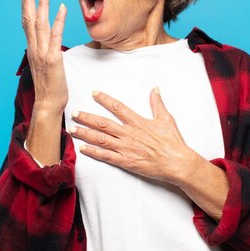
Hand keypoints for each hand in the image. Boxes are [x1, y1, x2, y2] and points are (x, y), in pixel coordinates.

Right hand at [21, 0, 67, 116]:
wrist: (47, 104)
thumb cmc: (49, 87)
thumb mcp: (45, 66)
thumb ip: (44, 52)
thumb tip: (48, 44)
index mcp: (33, 49)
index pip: (26, 23)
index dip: (24, 6)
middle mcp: (35, 49)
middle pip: (29, 19)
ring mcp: (43, 53)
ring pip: (40, 24)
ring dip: (42, 5)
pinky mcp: (53, 59)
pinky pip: (56, 36)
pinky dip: (58, 21)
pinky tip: (62, 8)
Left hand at [70, 88, 197, 183]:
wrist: (177, 162)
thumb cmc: (173, 141)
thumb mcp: (166, 119)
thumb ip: (157, 103)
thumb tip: (155, 89)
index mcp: (137, 122)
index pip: (117, 107)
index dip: (104, 99)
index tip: (94, 93)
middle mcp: (128, 133)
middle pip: (103, 123)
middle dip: (87, 117)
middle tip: (74, 113)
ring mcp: (125, 148)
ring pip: (100, 139)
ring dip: (85, 133)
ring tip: (72, 129)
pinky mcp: (125, 161)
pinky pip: (106, 156)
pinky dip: (93, 152)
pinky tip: (82, 149)